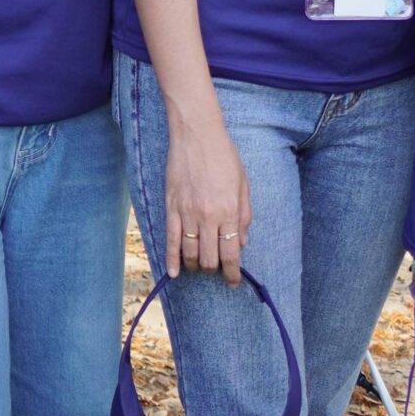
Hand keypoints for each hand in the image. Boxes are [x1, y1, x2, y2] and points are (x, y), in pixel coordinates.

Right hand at [163, 109, 250, 284]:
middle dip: (215, 269)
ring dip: (196, 265)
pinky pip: (170, 239)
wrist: (197, 134)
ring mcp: (187, 212)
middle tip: (217, 268)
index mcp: (229, 211)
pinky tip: (173, 273)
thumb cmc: (224, 156)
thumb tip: (241, 242)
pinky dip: (171, 259)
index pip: (231, 253)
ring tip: (200, 265)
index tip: (233, 281)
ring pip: (190, 253)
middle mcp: (208, 216)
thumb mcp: (243, 184)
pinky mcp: (171, 206)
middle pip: (210, 258)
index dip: (232, 273)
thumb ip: (244, 215)